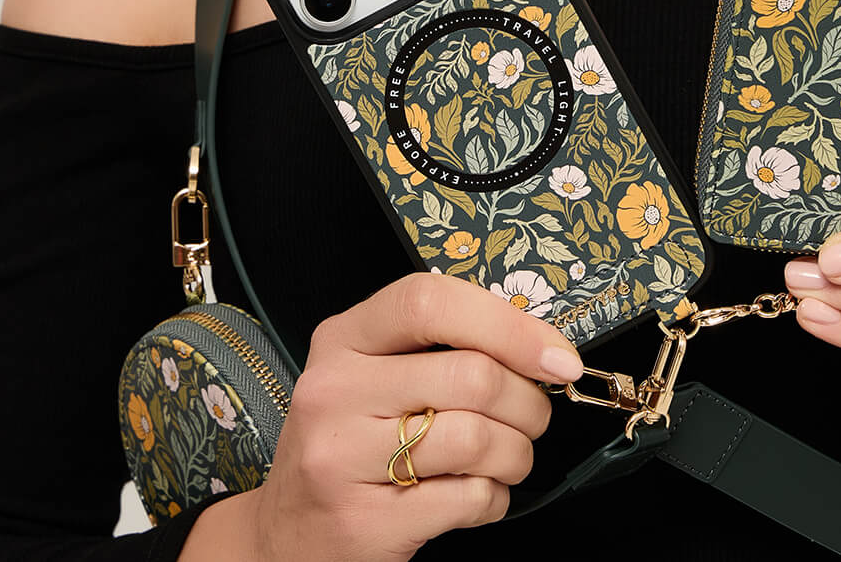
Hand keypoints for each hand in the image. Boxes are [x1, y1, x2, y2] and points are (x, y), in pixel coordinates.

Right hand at [240, 272, 584, 561]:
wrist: (283, 539)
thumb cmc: (349, 443)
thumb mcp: (373, 376)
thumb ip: (439, 348)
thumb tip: (539, 345)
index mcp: (343, 338)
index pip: (431, 301)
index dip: (509, 325)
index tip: (558, 356)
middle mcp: (333, 391)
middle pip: (471, 376)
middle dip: (528, 401)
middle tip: (534, 417)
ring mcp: (341, 459)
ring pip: (477, 438)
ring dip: (517, 453)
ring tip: (509, 458)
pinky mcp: (363, 523)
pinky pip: (467, 498)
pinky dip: (494, 497)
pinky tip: (480, 495)